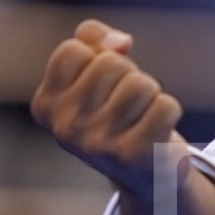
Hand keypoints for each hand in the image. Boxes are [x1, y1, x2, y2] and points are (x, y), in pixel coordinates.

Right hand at [29, 19, 187, 196]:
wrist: (146, 175)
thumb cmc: (119, 113)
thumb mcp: (94, 71)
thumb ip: (94, 39)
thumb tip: (120, 42)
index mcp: (45, 105)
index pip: (74, 49)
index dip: (99, 57)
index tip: (104, 85)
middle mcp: (64, 128)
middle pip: (111, 63)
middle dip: (129, 75)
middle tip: (128, 104)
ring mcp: (96, 145)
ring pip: (141, 83)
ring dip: (151, 93)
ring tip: (142, 116)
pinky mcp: (132, 156)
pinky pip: (166, 106)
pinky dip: (169, 112)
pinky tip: (157, 133)